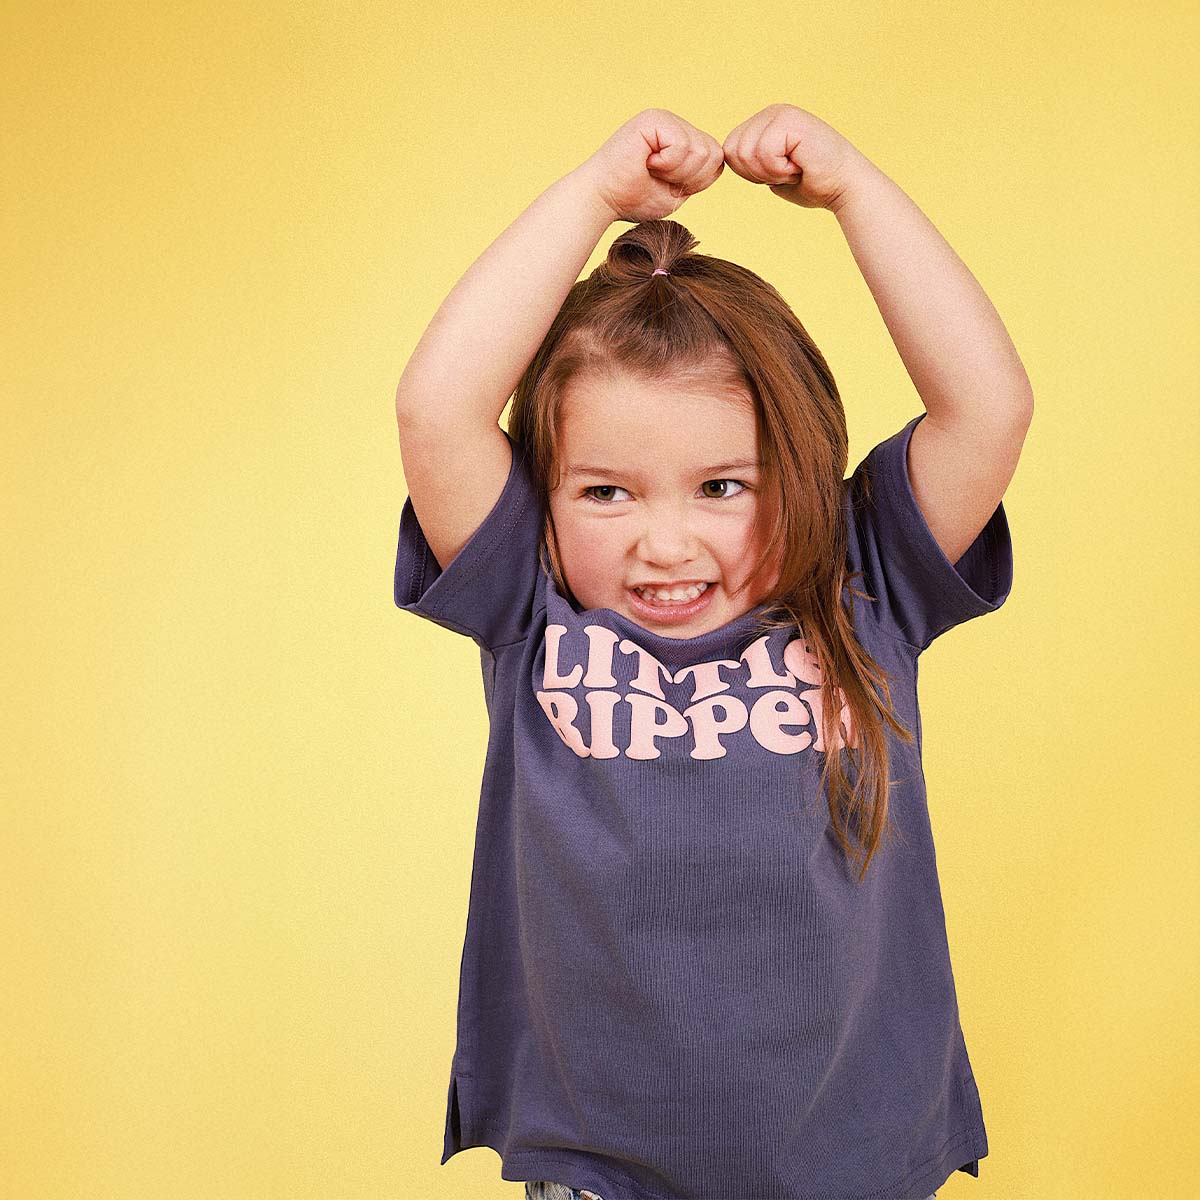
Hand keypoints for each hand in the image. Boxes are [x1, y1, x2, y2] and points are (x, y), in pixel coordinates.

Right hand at [578, 109, 724, 223]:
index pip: (715, 158)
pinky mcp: (653, 119)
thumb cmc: (632, 198)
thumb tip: (722, 156)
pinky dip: (667, 164)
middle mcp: (674, 124)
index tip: (669, 185)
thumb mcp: (677, 192)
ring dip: (677, 172)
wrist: (601, 199)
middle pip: (713, 153)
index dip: (698, 181)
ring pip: (701, 150)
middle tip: (659, 178)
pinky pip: (682, 145)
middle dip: (690, 177)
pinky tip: (647, 162)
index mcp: (680, 139)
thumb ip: (699, 176)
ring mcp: (664, 119)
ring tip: (651, 170)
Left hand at [722, 104, 862, 211]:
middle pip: (733, 152)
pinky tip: (800, 164)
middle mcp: (771, 112)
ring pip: (746, 153)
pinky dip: (780, 169)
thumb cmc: (811, 183)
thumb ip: (749, 161)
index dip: (748, 173)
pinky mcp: (791, 121)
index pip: (729, 151)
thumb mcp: (770, 171)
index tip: (777, 173)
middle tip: (787, 171)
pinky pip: (764, 153)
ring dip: (770, 172)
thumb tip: (724, 156)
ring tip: (794, 167)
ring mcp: (781, 113)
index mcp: (763, 122)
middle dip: (756, 173)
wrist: (844, 187)